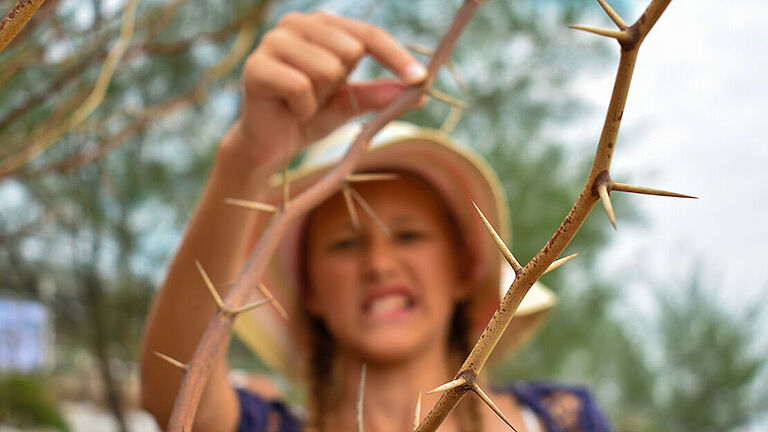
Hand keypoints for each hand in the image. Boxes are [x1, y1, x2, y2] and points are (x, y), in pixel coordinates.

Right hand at [224, 11, 427, 172]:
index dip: (396, 57)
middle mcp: (296, 23)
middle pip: (350, 50)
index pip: (368, 35)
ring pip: (326, 68)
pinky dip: (302, 109)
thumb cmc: (310, 116)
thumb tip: (420, 93)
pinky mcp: (256, 67)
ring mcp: (273, 41)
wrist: (271, 145)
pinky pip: (300, 87)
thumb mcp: (351, 104)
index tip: (421, 79)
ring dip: (320, 97)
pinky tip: (289, 111)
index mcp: (322, 25)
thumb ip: (380, 95)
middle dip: (342, 84)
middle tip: (319, 97)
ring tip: (301, 103)